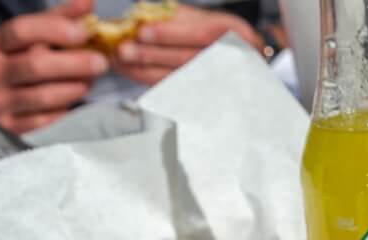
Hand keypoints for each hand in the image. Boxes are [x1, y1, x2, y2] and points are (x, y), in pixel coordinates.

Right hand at [0, 0, 106, 132]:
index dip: (54, 29)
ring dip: (74, 87)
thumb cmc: (6, 64)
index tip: (84, 31)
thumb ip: (54, 21)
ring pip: (43, 96)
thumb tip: (88, 3)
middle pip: (36, 65)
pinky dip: (64, 109)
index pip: (21, 30)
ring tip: (90, 80)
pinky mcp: (10, 128)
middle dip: (74, 63)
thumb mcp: (20, 40)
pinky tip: (74, 100)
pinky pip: (45, 120)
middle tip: (101, 62)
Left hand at [112, 5, 261, 85]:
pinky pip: (173, 89)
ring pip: (178, 78)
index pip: (199, 35)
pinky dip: (149, 80)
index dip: (169, 34)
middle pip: (186, 59)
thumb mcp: (206, 19)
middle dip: (151, 55)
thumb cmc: (221, 36)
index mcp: (232, 33)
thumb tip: (143, 14)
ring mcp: (218, 82)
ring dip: (144, 70)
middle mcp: (229, 59)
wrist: (246, 63)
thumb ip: (178, 16)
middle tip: (124, 49)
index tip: (141, 31)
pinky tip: (130, 72)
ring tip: (120, 61)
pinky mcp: (203, 95)